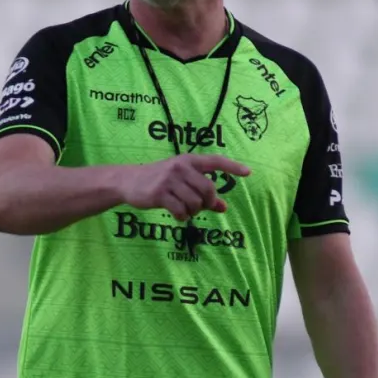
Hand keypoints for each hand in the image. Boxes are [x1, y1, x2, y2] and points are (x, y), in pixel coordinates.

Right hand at [119, 154, 250, 220]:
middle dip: (207, 202)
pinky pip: (181, 211)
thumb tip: (224, 207)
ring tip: (185, 210)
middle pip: (208, 189)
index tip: (248, 173)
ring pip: (195, 202)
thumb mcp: (182, 181)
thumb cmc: (161, 180)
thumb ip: (203, 193)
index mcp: (189, 160)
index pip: (215, 161)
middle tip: (199, 206)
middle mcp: (181, 167)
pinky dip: (183, 217)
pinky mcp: (160, 194)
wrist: (129, 181)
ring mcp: (169, 180)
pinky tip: (178, 215)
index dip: (232, 167)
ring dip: (193, 211)